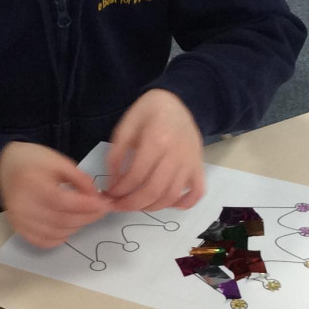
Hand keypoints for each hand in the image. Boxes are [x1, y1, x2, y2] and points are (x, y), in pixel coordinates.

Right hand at [0, 141, 111, 247]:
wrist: (7, 165)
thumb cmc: (34, 161)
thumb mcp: (59, 161)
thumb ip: (80, 179)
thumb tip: (97, 198)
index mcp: (30, 183)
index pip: (62, 202)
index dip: (86, 206)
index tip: (104, 204)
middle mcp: (21, 205)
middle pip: (61, 220)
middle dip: (87, 217)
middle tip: (101, 210)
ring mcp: (19, 220)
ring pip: (56, 233)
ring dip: (77, 227)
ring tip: (85, 215)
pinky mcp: (19, 229)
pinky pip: (45, 242)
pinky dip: (61, 237)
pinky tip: (69, 225)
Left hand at [104, 90, 205, 211]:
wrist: (174, 101)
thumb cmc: (147, 113)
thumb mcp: (125, 128)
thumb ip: (116, 156)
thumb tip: (112, 184)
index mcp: (157, 140)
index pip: (136, 176)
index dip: (120, 190)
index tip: (109, 194)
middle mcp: (176, 154)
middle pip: (154, 190)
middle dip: (132, 203)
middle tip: (118, 205)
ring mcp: (190, 161)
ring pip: (172, 195)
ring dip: (152, 207)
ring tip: (137, 205)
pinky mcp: (199, 166)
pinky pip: (197, 192)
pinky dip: (183, 203)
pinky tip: (167, 203)